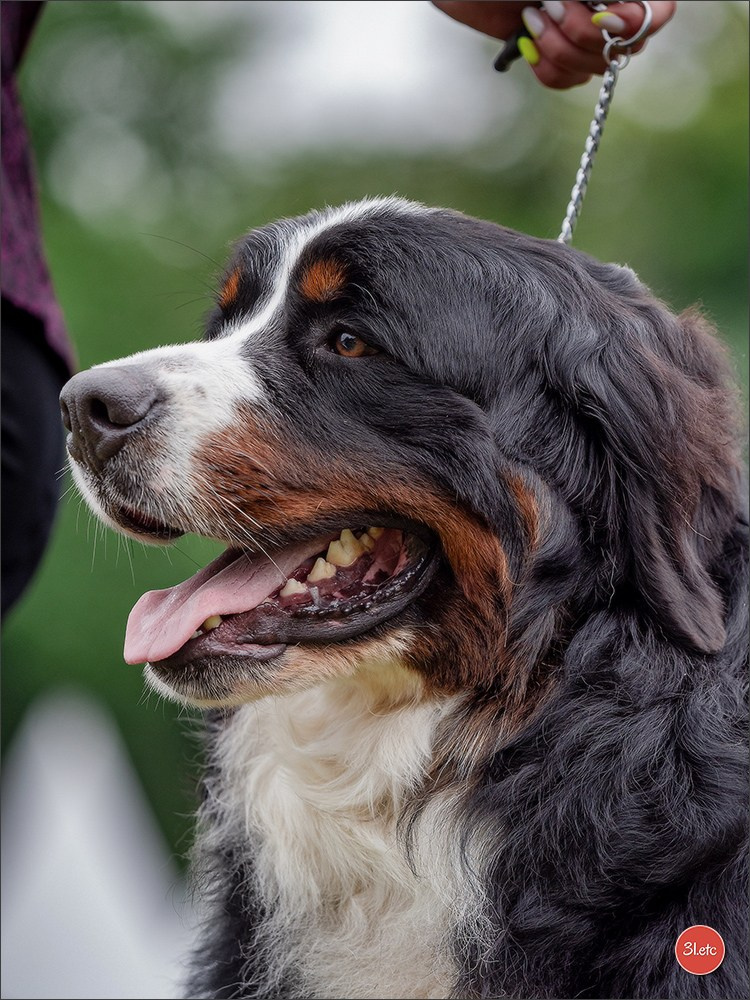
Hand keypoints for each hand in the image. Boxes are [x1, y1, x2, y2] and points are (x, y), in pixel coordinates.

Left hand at [433, 1, 676, 88]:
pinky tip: (528, 45)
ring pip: (594, 68)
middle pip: (626, 46)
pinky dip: (547, 69)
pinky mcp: (557, 56)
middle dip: (581, 34)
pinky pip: (569, 81)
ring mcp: (583, 35)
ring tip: (529, 19)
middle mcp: (607, 10)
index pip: (658, 13)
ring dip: (558, 50)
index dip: (634, 22)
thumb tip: (610, 14)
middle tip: (544, 6)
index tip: (600, 15)